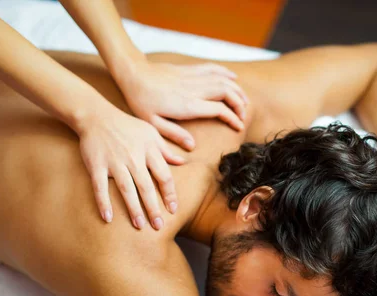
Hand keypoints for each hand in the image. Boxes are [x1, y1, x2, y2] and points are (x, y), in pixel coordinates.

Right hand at [76, 98, 183, 228]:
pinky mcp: (96, 165)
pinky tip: (108, 218)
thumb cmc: (127, 125)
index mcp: (148, 150)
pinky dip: (103, 202)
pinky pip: (100, 186)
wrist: (96, 116)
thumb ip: (165, 149)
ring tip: (139, 225)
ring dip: (133, 208)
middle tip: (158, 226)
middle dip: (153, 208)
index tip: (173, 209)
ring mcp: (114, 162)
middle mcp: (133, 157)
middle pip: (146, 186)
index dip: (169, 194)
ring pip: (126, 189)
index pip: (163, 175)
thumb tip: (182, 161)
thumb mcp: (150, 132)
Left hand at [119, 59, 247, 150]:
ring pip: (223, 80)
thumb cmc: (140, 101)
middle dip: (240, 104)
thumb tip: (191, 146)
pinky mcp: (190, 70)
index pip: (219, 109)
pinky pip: (213, 68)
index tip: (238, 127)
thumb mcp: (153, 123)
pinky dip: (226, 73)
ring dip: (237, 90)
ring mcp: (193, 77)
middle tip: (243, 116)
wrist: (133, 74)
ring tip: (244, 101)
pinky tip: (233, 78)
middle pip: (227, 92)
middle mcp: (194, 89)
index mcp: (187, 105)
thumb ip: (174, 135)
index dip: (233, 118)